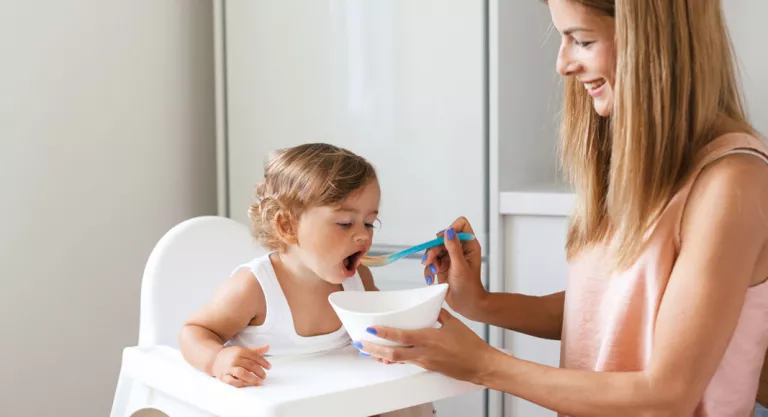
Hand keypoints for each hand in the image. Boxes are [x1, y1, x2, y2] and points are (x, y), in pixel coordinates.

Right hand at [211, 345, 270, 387]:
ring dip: (251, 378)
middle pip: (249, 365)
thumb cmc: (231, 355)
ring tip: (258, 382)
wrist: (214, 359)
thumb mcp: (242, 350)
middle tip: (264, 376)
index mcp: (240, 351)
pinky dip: (240, 383)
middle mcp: (234, 359)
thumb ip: (255, 350)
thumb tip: (268, 346)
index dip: (263, 362)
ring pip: (241, 373)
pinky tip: (247, 384)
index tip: (269, 367)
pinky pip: (232, 381)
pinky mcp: (223, 377)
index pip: (254, 356)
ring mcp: (228, 368)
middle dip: (259, 371)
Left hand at [357, 309, 496, 384]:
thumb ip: (439, 315)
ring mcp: (425, 362)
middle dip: (374, 349)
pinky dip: (395, 360)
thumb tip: (431, 307)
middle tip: (361, 344)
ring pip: (398, 360)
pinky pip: (407, 363)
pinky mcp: (428, 368)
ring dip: (381, 355)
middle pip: (393, 353)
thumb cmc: (471, 345)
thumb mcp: (454, 324)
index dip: (384, 333)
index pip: (401, 336)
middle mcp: (424, 353)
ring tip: (368, 351)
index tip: (371, 328)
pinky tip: (388, 359)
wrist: (481, 365)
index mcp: (429, 338)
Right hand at [422, 217, 486, 318]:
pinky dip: (429, 269)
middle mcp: (460, 249)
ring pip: (434, 250)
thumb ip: (454, 248)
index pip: (460, 225)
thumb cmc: (469, 287)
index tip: (443, 241)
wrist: (466, 305)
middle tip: (430, 260)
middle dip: (434, 249)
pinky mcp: (442, 266)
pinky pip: (431, 262)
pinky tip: (431, 278)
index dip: (450, 230)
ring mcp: (450, 257)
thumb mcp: (460, 266)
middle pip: (442, 238)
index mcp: (469, 245)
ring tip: (432, 272)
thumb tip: (449, 231)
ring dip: (430, 260)